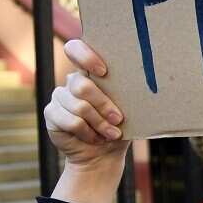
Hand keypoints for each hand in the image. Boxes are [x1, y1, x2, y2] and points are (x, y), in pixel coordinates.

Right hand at [45, 40, 130, 202]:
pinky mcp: (51, 113)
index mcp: (91, 72)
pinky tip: (95, 137)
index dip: (86, 56)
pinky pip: (71, 121)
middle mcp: (72, 81)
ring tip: (112, 133)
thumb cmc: (120, 125)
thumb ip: (130, 91)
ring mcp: (60, 96)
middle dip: (104, 105)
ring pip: (79, 106)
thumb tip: (151, 80)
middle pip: (82, 85)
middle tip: (118, 119)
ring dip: (99, 123)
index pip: (75, 49)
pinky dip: (88, 132)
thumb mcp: (129, 107)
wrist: (103, 153)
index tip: (103, 71)